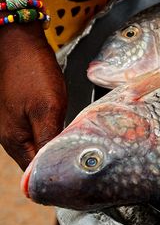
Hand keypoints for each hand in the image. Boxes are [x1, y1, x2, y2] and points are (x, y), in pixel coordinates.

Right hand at [0, 24, 66, 169]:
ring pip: (37, 147)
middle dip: (57, 166)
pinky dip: (52, 136)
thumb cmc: (32, 72)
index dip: (55, 180)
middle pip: (35, 162)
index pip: (34, 175)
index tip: (77, 182)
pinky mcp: (20, 112)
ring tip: (79, 151)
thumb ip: (49, 140)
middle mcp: (10, 137)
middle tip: (84, 166)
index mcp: (14, 140)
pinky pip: (36, 132)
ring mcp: (13, 124)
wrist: (18, 42)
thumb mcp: (47, 109)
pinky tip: (66, 131)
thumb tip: (55, 168)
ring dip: (56, 150)